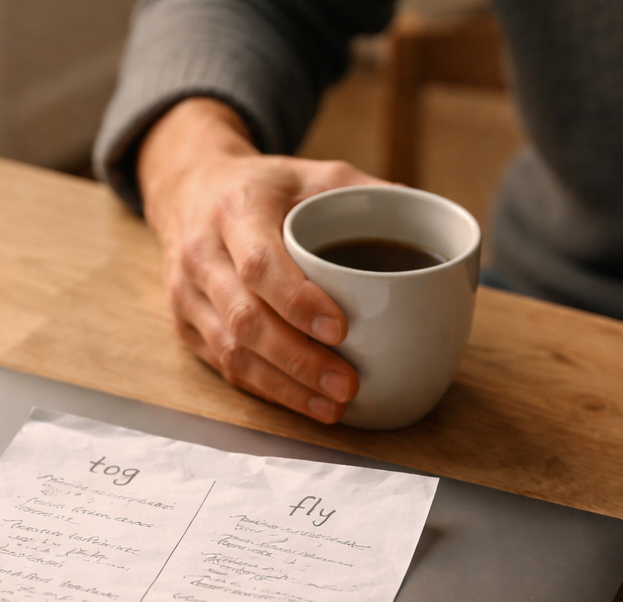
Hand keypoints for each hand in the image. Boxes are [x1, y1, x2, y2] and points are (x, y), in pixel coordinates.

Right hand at [137, 98, 385, 422]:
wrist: (191, 190)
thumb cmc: (265, 188)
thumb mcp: (315, 173)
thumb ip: (371, 196)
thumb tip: (436, 226)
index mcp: (234, 210)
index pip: (259, 264)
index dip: (297, 302)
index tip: (341, 328)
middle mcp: (201, 254)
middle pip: (244, 320)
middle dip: (298, 360)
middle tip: (347, 383)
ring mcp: (186, 294)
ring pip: (231, 353)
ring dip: (284, 386)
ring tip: (332, 405)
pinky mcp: (186, 326)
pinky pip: (224, 367)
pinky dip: (267, 390)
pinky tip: (304, 402)